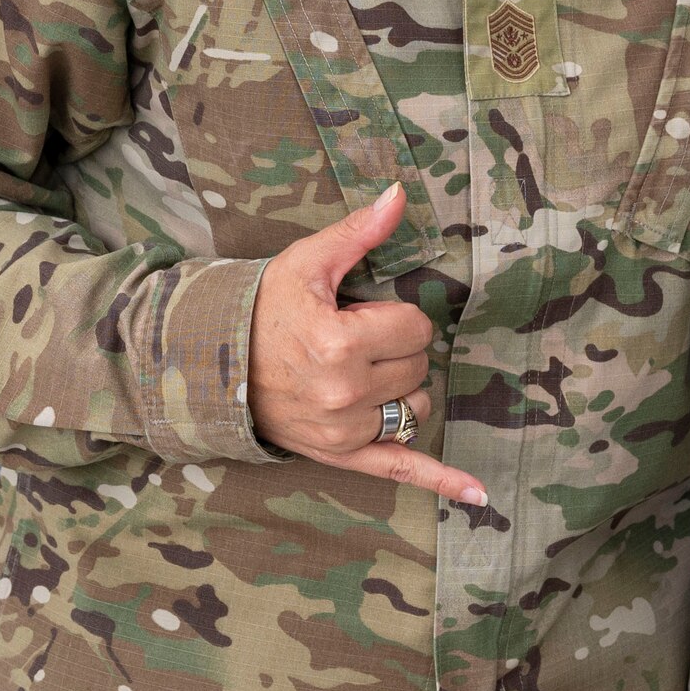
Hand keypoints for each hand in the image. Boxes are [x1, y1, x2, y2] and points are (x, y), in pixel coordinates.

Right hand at [248, 183, 485, 504]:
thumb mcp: (307, 263)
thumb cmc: (262, 310)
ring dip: (400, 388)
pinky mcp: (340, 455)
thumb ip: (358, 232)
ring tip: (359, 374)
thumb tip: (399, 195)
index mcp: (340, 343)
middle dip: (397, 349)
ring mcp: (343, 431)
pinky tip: (479, 495)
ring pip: (415, 406)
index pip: (416, 328)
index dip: (395, 317)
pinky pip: (400, 468)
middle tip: (353, 342)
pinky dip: (441, 480)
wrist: (210, 366)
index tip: (359, 315)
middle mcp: (345, 393)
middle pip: (418, 365)